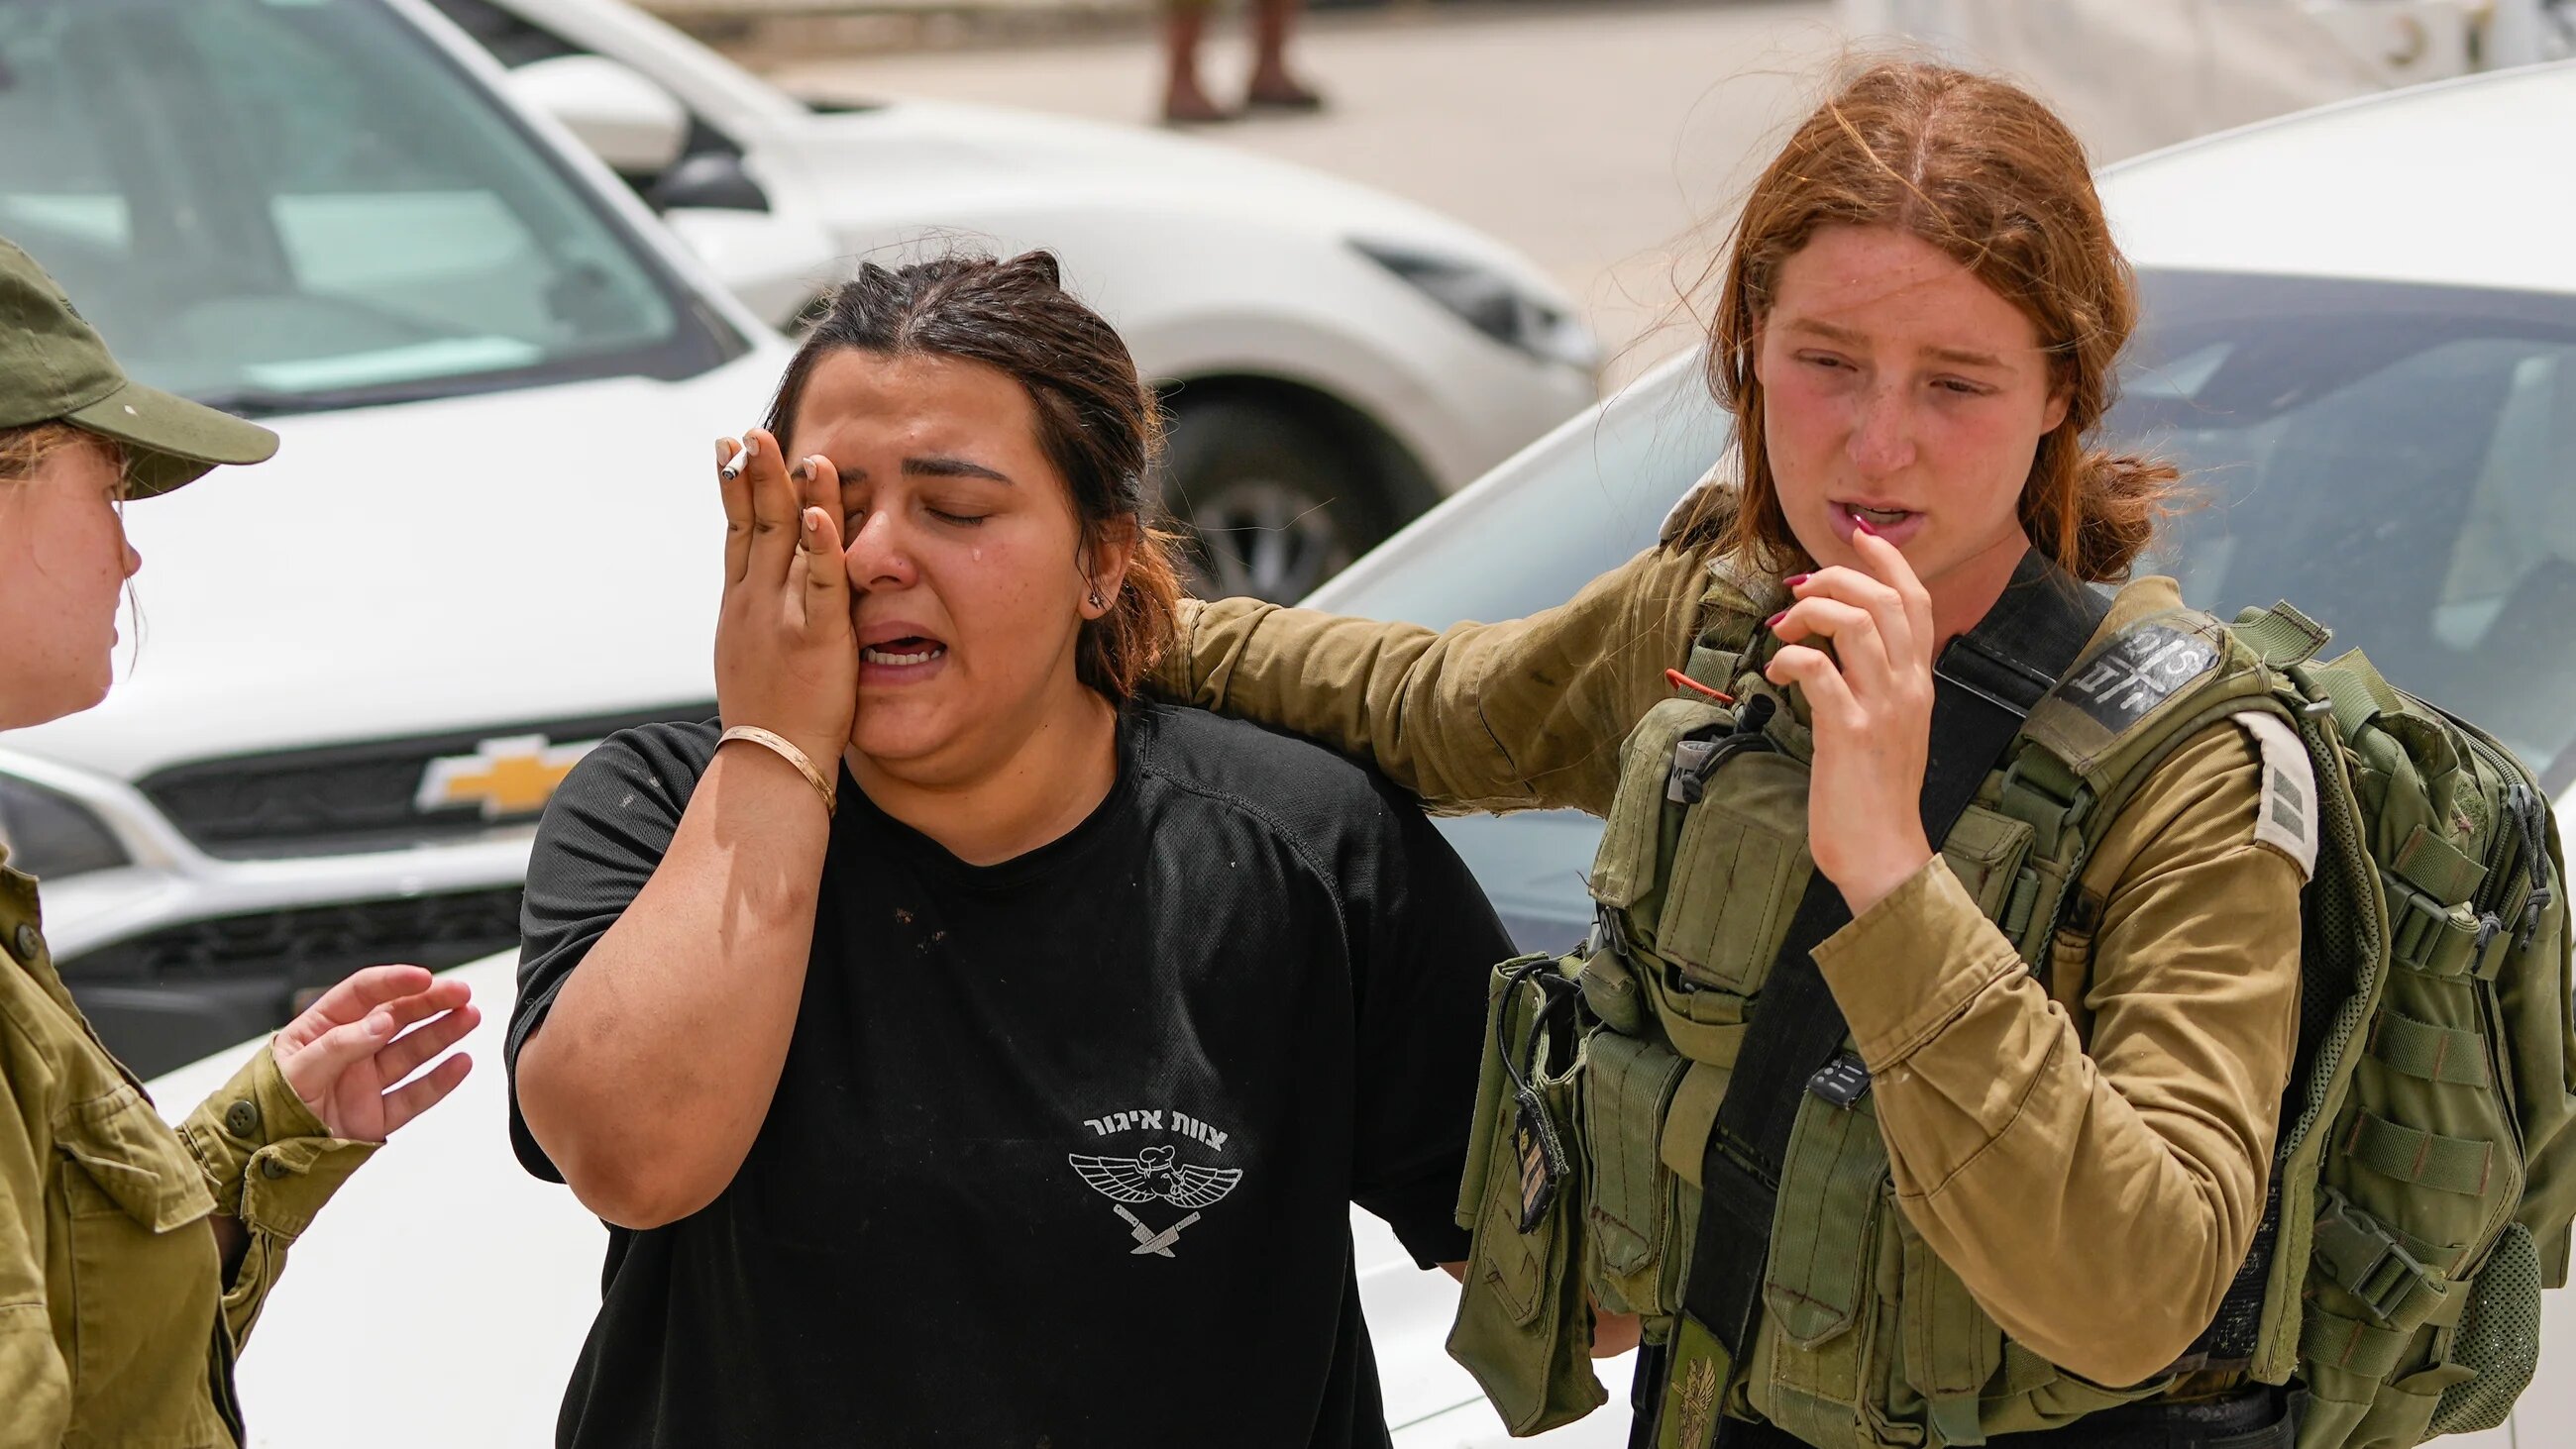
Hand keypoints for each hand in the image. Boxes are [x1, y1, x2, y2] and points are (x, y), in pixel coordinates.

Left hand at [271, 965, 477, 1142]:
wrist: (259, 1164)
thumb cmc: (266, 1109)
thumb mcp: (295, 1071)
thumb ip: (340, 1045)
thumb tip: (383, 1022)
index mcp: (321, 1029)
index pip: (363, 994)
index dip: (394, 982)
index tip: (424, 977)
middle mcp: (349, 1051)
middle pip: (397, 1017)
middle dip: (430, 1002)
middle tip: (460, 993)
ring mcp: (365, 1083)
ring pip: (412, 1052)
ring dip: (442, 1033)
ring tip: (470, 1017)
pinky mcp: (377, 1116)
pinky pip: (414, 1095)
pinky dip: (439, 1081)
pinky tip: (460, 1063)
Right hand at [716, 429, 854, 769]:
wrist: (768, 764)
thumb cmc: (768, 717)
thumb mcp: (751, 654)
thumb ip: (759, 616)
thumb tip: (759, 593)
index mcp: (740, 603)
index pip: (735, 531)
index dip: (733, 486)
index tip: (729, 445)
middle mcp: (754, 601)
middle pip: (753, 522)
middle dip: (754, 473)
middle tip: (753, 430)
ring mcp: (782, 616)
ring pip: (785, 542)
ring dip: (789, 492)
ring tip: (791, 448)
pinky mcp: (817, 637)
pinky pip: (822, 583)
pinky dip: (824, 546)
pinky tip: (824, 511)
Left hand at [1764, 523, 1937, 915]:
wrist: (1885, 853)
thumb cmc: (1876, 795)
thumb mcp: (1889, 729)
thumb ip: (1876, 688)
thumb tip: (1836, 653)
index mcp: (1919, 682)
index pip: (1915, 602)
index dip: (1888, 562)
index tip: (1859, 538)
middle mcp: (1908, 687)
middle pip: (1883, 600)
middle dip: (1835, 580)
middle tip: (1798, 595)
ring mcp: (1881, 708)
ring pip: (1855, 622)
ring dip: (1809, 613)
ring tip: (1783, 631)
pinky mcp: (1848, 732)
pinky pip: (1818, 668)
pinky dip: (1789, 657)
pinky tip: (1776, 674)